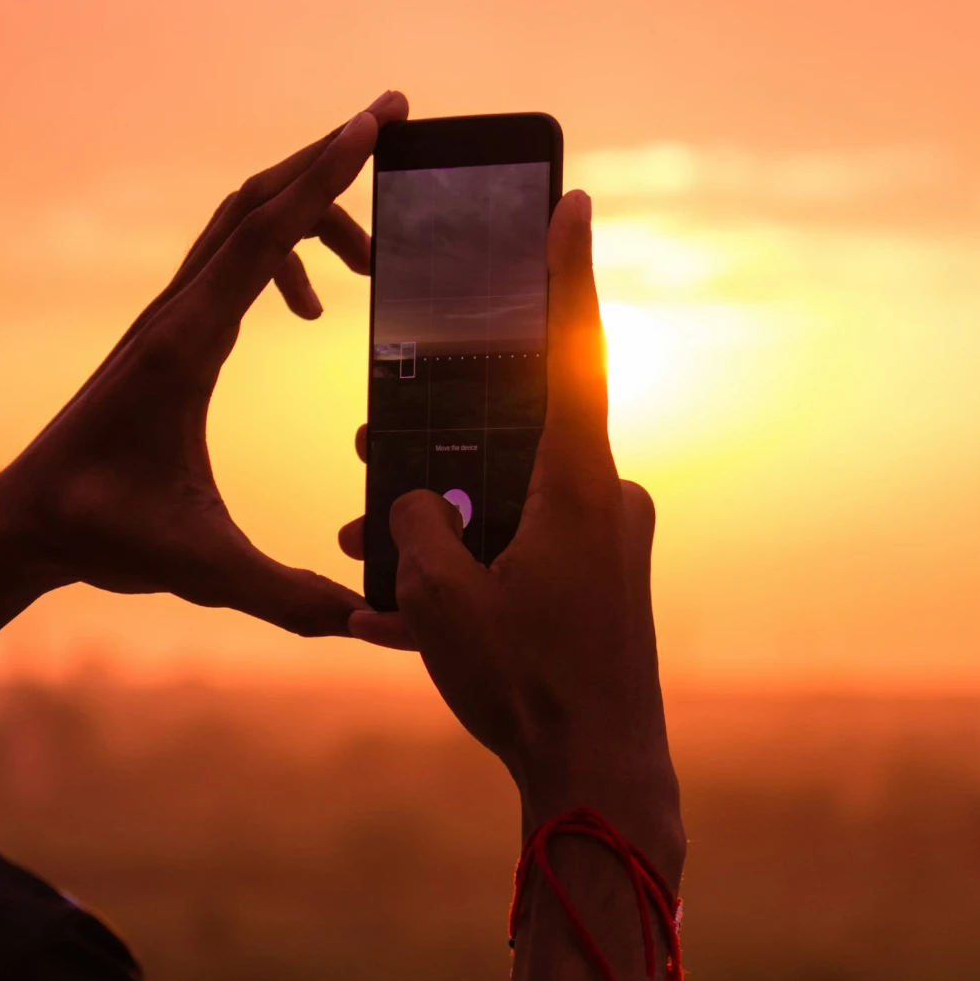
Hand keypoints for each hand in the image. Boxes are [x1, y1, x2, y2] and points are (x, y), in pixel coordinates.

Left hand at [0, 92, 407, 636]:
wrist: (24, 525)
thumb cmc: (102, 533)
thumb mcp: (202, 568)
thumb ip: (288, 597)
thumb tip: (372, 625)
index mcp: (186, 345)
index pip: (263, 232)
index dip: (326, 173)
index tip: (376, 124)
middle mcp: (174, 315)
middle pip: (254, 201)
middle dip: (326, 158)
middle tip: (390, 120)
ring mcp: (166, 320)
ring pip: (240, 227)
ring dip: (307, 215)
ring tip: (371, 259)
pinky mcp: (165, 338)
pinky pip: (230, 264)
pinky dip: (279, 258)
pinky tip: (310, 311)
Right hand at [338, 191, 682, 870]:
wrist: (599, 778)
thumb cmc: (527, 683)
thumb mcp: (440, 598)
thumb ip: (412, 526)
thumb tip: (408, 501)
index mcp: (579, 483)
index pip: (573, 349)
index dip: (565, 272)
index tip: (570, 203)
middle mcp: (607, 500)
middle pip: (515, 439)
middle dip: (437, 449)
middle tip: (369, 454)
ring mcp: (610, 545)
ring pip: (511, 501)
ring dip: (444, 522)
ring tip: (369, 552)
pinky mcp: (603, 586)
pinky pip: (526, 550)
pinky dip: (471, 567)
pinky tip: (403, 609)